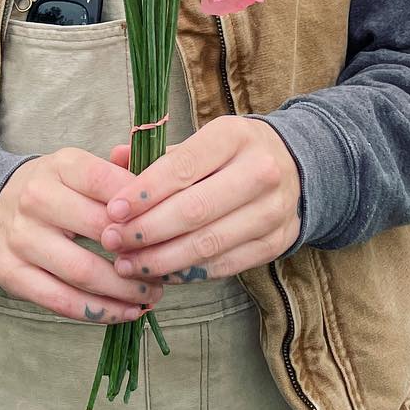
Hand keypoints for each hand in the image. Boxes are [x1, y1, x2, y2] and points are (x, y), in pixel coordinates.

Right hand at [0, 147, 165, 325]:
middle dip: (140, 253)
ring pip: (82, 272)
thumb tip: (163, 191)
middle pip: (99, 230)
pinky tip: (125, 313)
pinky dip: (99, 312)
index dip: (141, 207)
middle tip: (166, 268)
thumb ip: (119, 176)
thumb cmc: (55, 190)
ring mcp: (21, 237)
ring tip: (151, 296)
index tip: (168, 226)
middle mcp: (36, 198)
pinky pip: (61, 301)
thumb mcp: (80, 170)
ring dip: (124, 291)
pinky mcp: (11, 273)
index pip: (106, 182)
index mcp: (61, 166)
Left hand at [96, 118, 301, 283]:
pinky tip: (160, 273)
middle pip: (194, 210)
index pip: (183, 167)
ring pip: (208, 244)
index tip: (114, 210)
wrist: (296, 167)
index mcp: (234, 137)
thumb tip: (115, 158)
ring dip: (161, 259)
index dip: (144, 192)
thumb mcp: (202, 140)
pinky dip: (187, 273)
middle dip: (146, 230)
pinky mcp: (277, 242)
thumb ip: (159, 154)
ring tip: (127, 264)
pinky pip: (224, 265)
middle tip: (113, 241)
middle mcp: (259, 172)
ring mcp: (272, 210)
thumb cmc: (233, 153)